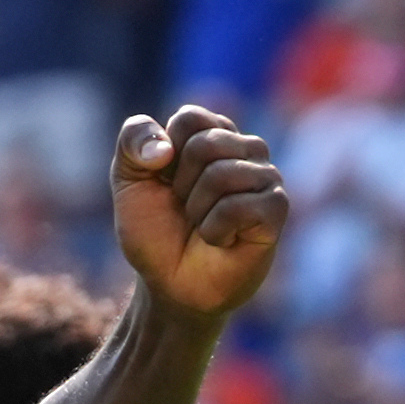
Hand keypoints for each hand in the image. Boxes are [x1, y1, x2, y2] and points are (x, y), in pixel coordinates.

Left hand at [110, 106, 285, 327]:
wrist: (170, 285)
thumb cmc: (155, 232)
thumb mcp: (128, 180)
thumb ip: (132, 140)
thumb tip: (165, 147)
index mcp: (213, 133)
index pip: (189, 118)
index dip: (164, 157)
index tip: (165, 184)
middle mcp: (244, 148)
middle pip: (204, 144)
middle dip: (181, 186)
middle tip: (187, 210)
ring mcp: (265, 176)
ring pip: (221, 174)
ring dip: (197, 211)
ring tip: (203, 227)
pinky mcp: (276, 208)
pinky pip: (238, 206)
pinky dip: (215, 230)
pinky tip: (222, 241)